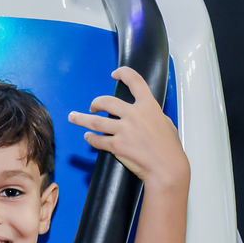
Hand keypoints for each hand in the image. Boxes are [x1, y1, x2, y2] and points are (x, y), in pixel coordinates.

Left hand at [69, 66, 188, 188]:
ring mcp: (124, 130)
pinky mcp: (116, 146)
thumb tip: (146, 114)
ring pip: (95, 121)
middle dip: (96, 103)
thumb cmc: (170, 148)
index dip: (123, 74)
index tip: (115, 74)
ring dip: (81, 118)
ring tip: (73, 117)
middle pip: (106, 101)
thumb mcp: (166, 123)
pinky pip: (97, 140)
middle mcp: (134, 115)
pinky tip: (88, 137)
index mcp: (148, 106)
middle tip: (93, 107)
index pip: (135, 81)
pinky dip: (90, 138)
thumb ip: (153, 115)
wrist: (167, 168)